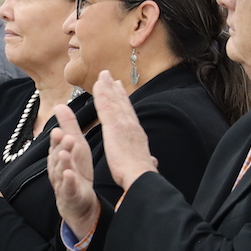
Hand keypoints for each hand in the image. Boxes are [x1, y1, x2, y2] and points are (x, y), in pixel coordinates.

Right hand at [47, 104, 99, 241]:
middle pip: (56, 156)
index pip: (56, 144)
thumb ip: (68, 126)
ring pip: (60, 171)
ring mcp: (62, 182)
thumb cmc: (76, 170)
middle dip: (59, 147)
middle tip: (64, 137)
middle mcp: (57, 167)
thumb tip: (59, 105)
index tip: (59, 130)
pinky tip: (71, 175)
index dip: (57, 138)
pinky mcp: (70, 195)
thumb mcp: (75, 146)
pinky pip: (68, 188)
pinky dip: (68, 181)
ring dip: (62, 162)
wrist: (78, 201)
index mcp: (59, 154)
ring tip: (65, 154)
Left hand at [92, 71, 155, 189]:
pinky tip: (97, 85)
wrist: (140, 175)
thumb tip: (153, 161)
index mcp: (137, 135)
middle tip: (109, 76)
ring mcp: (123, 123)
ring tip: (102, 75)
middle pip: (122, 103)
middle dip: (115, 89)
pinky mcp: (113, 126)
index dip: (124, 101)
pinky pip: (105, 106)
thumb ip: (148, 160)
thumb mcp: (145, 164)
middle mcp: (131, 125)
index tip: (120, 90)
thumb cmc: (140, 174)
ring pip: (113, 101)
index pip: (129, 114)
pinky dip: (101, 94)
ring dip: (107, 87)